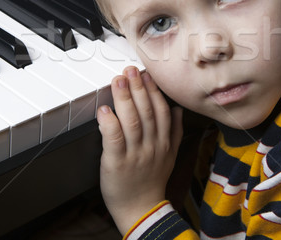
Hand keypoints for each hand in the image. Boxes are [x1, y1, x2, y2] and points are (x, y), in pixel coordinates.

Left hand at [96, 66, 182, 234]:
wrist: (142, 209)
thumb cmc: (152, 181)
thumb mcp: (170, 155)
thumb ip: (174, 131)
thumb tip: (176, 109)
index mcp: (164, 142)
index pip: (161, 110)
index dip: (153, 90)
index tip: (146, 74)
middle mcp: (152, 146)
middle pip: (146, 111)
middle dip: (138, 87)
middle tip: (130, 70)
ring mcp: (134, 154)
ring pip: (131, 121)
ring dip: (124, 98)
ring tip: (118, 81)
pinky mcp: (117, 163)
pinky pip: (114, 139)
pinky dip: (109, 123)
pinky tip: (104, 110)